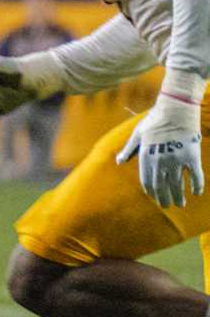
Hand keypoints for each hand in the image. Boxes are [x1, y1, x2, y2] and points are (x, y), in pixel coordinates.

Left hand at [117, 85, 203, 208]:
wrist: (175, 110)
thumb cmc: (154, 121)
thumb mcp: (137, 135)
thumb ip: (129, 150)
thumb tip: (119, 162)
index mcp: (145, 156)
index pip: (147, 181)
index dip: (151, 192)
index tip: (155, 198)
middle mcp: (159, 160)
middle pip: (161, 185)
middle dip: (163, 198)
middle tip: (166, 206)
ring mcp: (176, 159)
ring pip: (177, 184)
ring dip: (178, 196)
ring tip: (180, 204)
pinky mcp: (191, 156)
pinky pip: (195, 175)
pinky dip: (196, 185)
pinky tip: (196, 193)